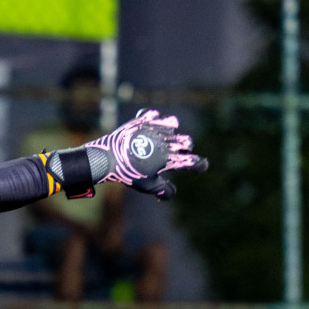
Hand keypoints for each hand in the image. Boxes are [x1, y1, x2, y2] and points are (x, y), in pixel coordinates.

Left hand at [84, 109, 207, 200]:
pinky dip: (152, 119)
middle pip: (186, 141)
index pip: (192, 162)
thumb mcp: (147, 186)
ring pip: (173, 124)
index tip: (201, 166)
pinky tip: (148, 126)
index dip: (199, 165)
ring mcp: (155, 129)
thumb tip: (171, 193)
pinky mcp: (142, 121)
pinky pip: (152, 115)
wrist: (107, 159)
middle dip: (185, 147)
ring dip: (171, 131)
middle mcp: (167, 142)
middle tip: (178, 152)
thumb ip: (163, 190)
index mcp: (170, 159)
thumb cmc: (128, 173)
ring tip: (164, 138)